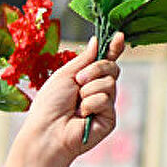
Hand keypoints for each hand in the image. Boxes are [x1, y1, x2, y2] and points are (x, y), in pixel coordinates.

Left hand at [5, 32, 125, 166]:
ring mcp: (105, 105)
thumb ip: (84, 59)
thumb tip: (97, 41)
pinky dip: (91, 104)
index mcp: (87, 79)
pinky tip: (82, 115)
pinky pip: (106, 99)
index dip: (114, 48)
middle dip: (95, 69)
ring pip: (110, 83)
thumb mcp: (65, 75)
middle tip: (78, 81)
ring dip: (89, 89)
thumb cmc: (50, 105)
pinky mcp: (109, 119)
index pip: (105, 60)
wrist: (47, 131)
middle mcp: (98, 91)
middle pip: (112, 67)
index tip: (118, 36)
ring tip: (76, 103)